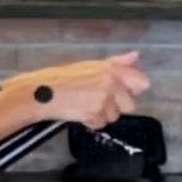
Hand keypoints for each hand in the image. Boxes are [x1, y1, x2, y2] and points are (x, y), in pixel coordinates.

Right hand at [14, 52, 147, 131]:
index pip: (142, 83)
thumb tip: (135, 56)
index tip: (120, 93)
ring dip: (101, 116)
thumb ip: (116, 63)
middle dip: (115, 107)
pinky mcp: (94, 114)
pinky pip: (100, 124)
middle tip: (97, 102)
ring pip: (114, 117)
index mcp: (112, 69)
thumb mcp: (89, 66)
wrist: (39, 93)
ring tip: (83, 107)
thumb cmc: (60, 78)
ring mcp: (103, 100)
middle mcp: (111, 84)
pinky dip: (90, 123)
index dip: (133, 90)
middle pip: (129, 106)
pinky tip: (78, 114)